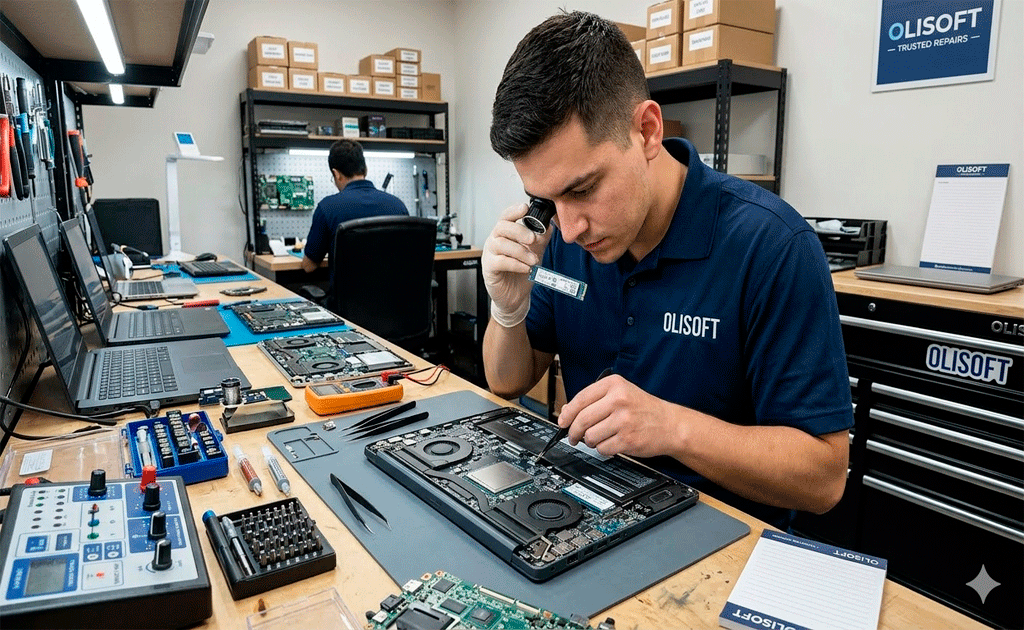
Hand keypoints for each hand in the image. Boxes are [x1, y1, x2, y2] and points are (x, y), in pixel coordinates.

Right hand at [481, 202, 551, 324]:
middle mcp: (494, 241)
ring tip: (533, 260)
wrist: (516, 297)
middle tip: (533, 239)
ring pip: (501, 244)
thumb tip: (550, 225)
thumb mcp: (535, 252)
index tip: (525, 208)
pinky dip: (516, 264)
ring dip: (521, 251)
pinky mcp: (489, 269)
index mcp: (505, 234)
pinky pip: (500, 261)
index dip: (514, 210)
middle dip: (519, 231)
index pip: (506, 216)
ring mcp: (490, 255)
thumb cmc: (522, 272)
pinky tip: (526, 268)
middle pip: (501, 227)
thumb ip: (541, 238)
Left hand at [558, 375, 681, 458]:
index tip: (562, 421)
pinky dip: (603, 449)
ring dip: (590, 441)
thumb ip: (594, 400)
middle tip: (573, 436)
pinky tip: (612, 442)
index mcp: (615, 385)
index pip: (581, 398)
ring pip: (590, 436)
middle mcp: (619, 400)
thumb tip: (566, 412)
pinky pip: (602, 449)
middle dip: (573, 432)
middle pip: (582, 419)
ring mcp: (624, 421)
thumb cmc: (644, 409)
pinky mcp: (628, 440)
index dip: (567, 413)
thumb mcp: (621, 394)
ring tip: (600, 437)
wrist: (670, 424)